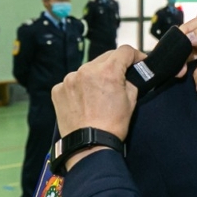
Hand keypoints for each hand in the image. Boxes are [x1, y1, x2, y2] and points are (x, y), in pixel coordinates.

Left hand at [52, 47, 141, 163]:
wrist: (89, 146)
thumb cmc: (112, 126)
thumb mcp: (131, 101)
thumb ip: (131, 80)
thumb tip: (130, 73)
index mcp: (107, 71)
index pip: (124, 51)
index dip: (135, 55)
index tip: (137, 62)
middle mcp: (86, 70)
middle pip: (105, 58)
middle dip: (115, 66)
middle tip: (120, 80)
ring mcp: (69, 79)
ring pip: (88, 69)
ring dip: (95, 76)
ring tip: (99, 94)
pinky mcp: (58, 90)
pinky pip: (72, 81)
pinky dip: (79, 87)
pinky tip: (85, 101)